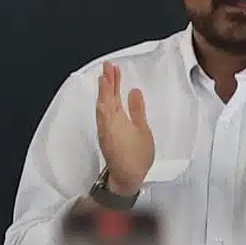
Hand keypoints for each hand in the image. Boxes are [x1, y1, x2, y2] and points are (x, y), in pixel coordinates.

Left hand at [91, 62, 155, 196]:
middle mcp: (106, 122)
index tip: (110, 67)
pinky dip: (104, 102)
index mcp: (115, 119)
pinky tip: (108, 99)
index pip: (110, 95)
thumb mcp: (143, 131)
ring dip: (104, 91)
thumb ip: (138, 110)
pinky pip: (102, 113)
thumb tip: (134, 92)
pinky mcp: (106, 135)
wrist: (125, 177)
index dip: (109, 80)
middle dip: (106, 82)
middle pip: (104, 98)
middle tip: (108, 67)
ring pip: (102, 105)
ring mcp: (105, 129)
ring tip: (107, 79)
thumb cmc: (137, 156)